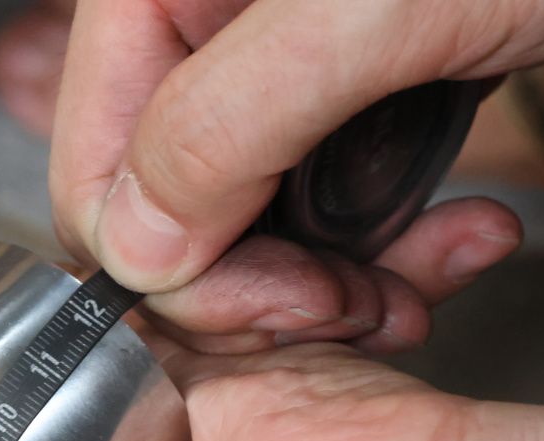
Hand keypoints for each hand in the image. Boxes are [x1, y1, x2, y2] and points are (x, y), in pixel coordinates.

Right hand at [46, 0, 543, 332]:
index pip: (94, 172)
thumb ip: (225, 124)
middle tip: (350, 308)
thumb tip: (136, 249)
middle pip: (163, 212)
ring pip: (240, 225)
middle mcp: (197, 27)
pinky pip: (315, 206)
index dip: (175, 265)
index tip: (283, 303)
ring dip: (325, 285)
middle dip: (256, 287)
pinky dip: (377, 249)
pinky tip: (449, 244)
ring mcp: (268, 65)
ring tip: (410, 292)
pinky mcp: (341, 93)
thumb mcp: (371, 13)